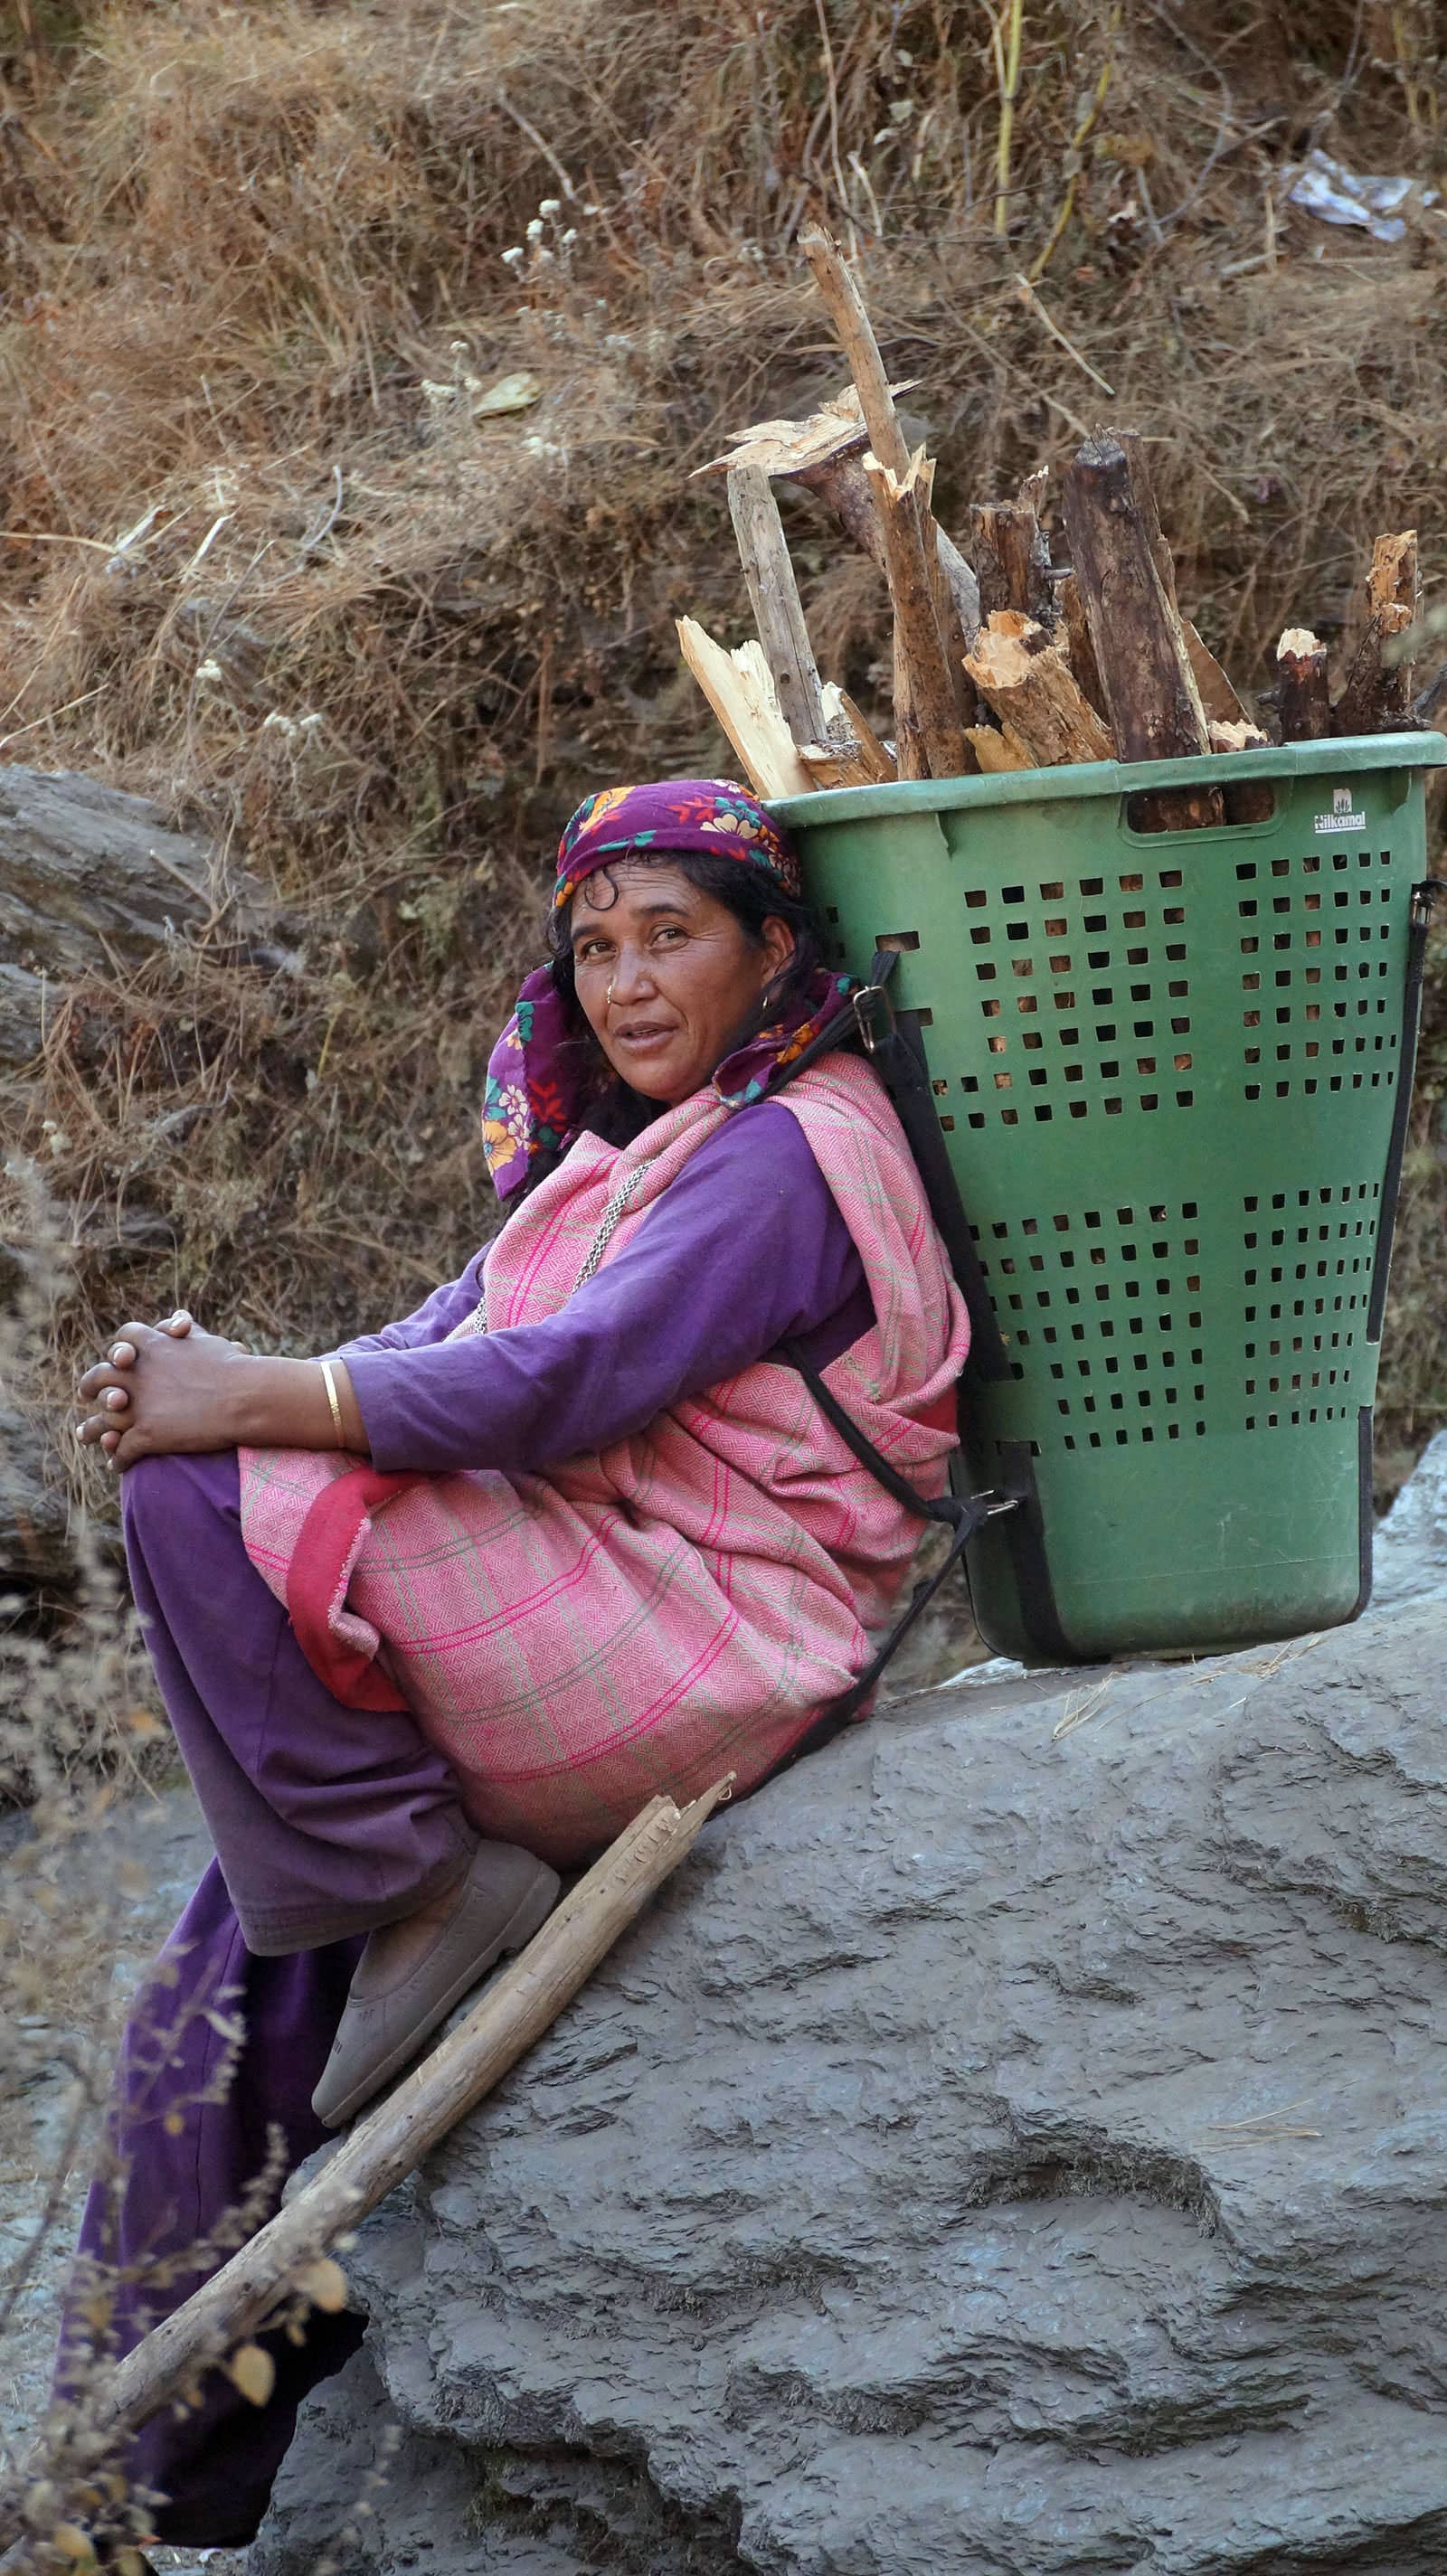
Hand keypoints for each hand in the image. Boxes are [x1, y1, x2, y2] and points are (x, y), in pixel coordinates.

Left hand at [76, 1311, 249, 1469]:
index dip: (119, 1350)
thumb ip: (186, 1329)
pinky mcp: (146, 1435)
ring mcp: (138, 1406)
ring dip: (92, 1429)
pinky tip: (117, 1465)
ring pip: (101, 1419)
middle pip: (99, 1376)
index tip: (119, 1359)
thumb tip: (179, 1319)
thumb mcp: (205, 1340)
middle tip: (86, 1393)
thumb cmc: (233, 1366)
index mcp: (152, 1346)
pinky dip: (118, 1459)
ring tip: (87, 1436)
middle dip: (90, 1385)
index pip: (123, 1340)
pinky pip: (122, 1450)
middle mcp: (137, 1374)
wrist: (245, 1397)